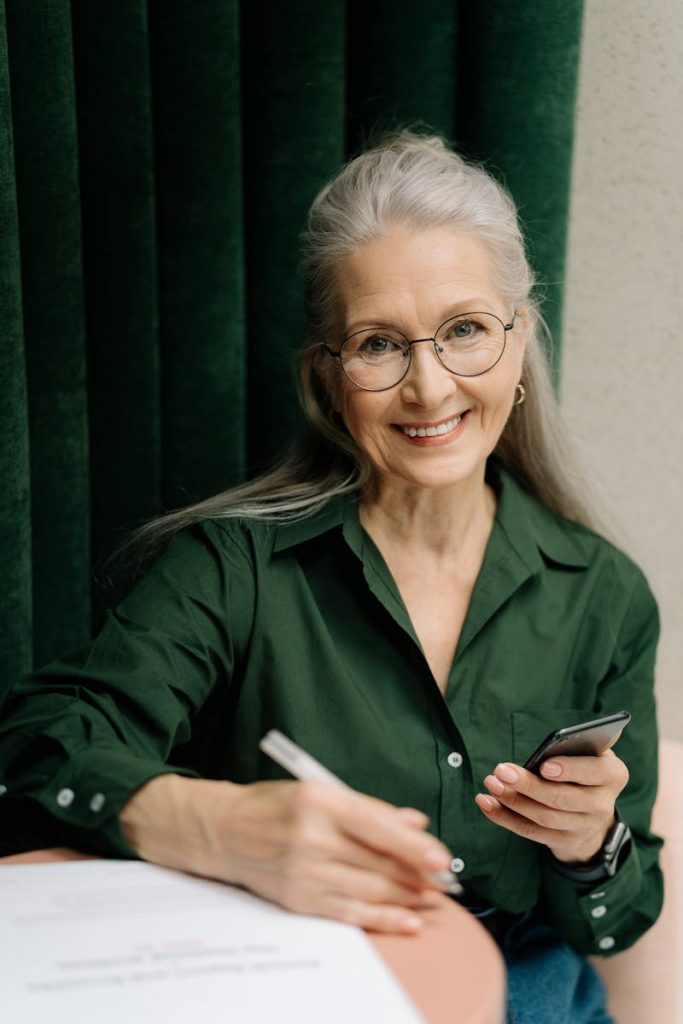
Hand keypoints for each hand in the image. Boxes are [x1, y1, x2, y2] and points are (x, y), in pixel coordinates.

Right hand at [121, 774, 452, 933]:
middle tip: (446, 881)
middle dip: (418, 875)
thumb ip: (370, 808)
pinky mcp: (298, 899)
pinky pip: (349, 913)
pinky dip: (382, 919)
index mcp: (320, 801)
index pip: (377, 827)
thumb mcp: (320, 790)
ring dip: (406, 897)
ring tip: (432, 897)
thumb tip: (415, 823)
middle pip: (377, 863)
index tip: (442, 858)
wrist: (221, 831)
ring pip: (368, 890)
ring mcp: (303, 872)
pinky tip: (407, 920)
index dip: (414, 847)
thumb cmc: (274, 805)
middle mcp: (311, 838)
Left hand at [474, 750, 628, 863]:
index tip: (544, 765)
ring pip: (544, 817)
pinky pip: (531, 832)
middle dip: (528, 785)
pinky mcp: (565, 841)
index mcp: (613, 774)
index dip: (569, 770)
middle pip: (562, 799)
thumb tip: (575, 735)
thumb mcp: (589, 751)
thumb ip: (582, 742)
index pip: (593, 772)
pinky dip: (505, 818)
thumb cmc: (583, 765)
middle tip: (501, 770)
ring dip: (512, 801)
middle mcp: (603, 805)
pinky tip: (486, 802)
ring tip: (491, 783)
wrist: (592, 808)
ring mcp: (585, 827)